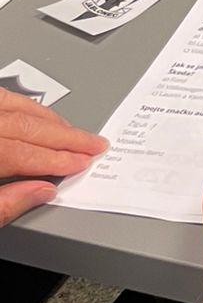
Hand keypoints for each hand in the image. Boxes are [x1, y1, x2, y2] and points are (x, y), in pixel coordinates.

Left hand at [0, 94, 105, 223]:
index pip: (23, 154)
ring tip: (71, 131)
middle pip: (24, 126)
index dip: (57, 159)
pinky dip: (24, 105)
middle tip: (93, 144)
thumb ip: (5, 204)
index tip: (83, 161)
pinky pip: (1, 97)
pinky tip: (37, 114)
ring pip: (14, 105)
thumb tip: (43, 192)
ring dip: (48, 119)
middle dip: (64, 137)